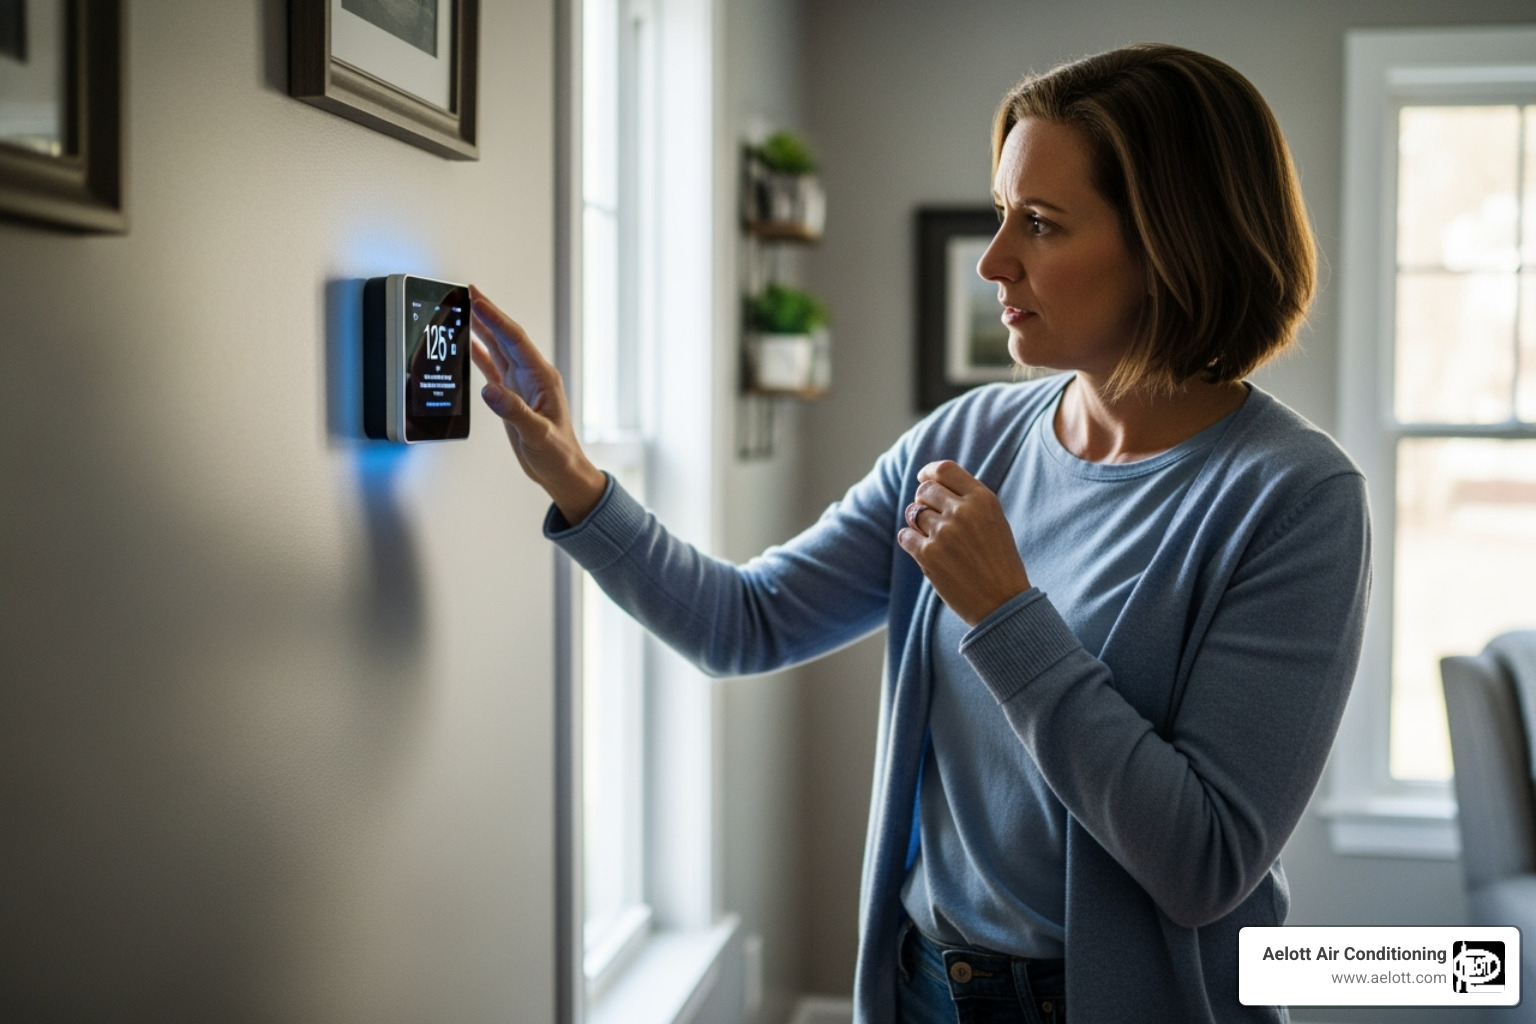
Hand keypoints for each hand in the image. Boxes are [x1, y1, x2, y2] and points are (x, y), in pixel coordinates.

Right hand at [470, 286, 606, 524]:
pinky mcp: (512, 396)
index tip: (477, 299)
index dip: (495, 317)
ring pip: (499, 348)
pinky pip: (494, 368)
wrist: (561, 472)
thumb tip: (490, 390)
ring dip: (482, 329)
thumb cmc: (558, 455)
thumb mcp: (537, 434)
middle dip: (487, 314)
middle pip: (506, 337)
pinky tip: (470, 344)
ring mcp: (522, 384)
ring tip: (465, 309)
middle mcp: (532, 376)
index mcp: (541, 377)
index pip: (514, 339)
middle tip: (467, 292)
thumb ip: (514, 412)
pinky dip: (481, 354)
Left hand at [896, 460, 1030, 626]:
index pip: (945, 469)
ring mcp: (944, 532)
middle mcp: (963, 511)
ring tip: (933, 539)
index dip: (928, 472)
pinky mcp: (928, 555)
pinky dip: (910, 541)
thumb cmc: (999, 562)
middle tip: (930, 516)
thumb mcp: (994, 521)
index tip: (923, 478)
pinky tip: (923, 550)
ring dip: (917, 523)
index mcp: (983, 499)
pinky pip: (905, 535)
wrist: (1003, 602)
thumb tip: (931, 484)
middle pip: (925, 490)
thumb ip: (968, 501)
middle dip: (923, 500)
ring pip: (913, 513)